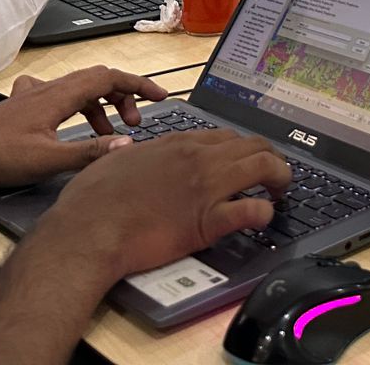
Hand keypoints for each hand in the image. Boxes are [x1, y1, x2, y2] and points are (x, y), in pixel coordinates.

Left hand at [0, 67, 168, 204]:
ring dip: (102, 104)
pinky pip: (60, 95)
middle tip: (135, 121)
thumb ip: (89, 152)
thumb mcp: (47, 160)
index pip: (110, 79)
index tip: (160, 97)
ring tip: (110, 131)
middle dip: (124, 96)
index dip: (139, 86)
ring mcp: (35, 96)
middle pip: (98, 80)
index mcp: (60, 96)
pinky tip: (71, 121)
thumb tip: (128, 145)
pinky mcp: (23, 106)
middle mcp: (50, 89)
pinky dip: (78, 105)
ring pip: (79, 88)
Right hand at [45, 128, 292, 278]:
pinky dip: (264, 214)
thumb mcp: (110, 161)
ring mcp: (206, 187)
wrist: (88, 233)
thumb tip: (128, 148)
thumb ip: (126, 152)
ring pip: (264, 166)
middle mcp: (198, 158)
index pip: (225, 136)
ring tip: (279, 192)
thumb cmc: (91, 201)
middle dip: (270, 158)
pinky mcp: (208, 221)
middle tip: (272, 176)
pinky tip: (263, 219)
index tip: (245, 161)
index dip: (242, 148)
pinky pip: (252, 210)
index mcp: (176, 143)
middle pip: (254, 144)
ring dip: (280, 177)